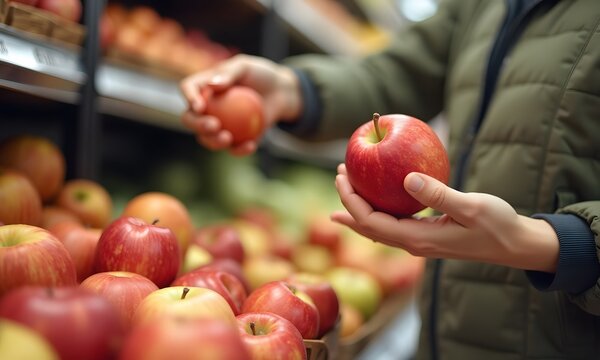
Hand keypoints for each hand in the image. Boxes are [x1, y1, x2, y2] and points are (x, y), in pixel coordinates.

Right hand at [180, 54, 302, 155]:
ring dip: (213, 142)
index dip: (189, 97)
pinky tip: (251, 146)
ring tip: (228, 138)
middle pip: (190, 119)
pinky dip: (240, 149)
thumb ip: (229, 73)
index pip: (188, 88)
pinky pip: (232, 148)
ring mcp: (218, 126)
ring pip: (206, 139)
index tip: (200, 106)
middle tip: (214, 125)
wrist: (280, 92)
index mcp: (203, 87)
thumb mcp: (246, 66)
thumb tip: (211, 86)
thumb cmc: (260, 74)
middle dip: (197, 125)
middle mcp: (206, 108)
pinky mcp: (234, 139)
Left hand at [331, 164, 558, 271]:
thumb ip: (438, 195)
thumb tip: (407, 178)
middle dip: (348, 203)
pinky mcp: (427, 237)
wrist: (515, 246)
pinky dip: (378, 210)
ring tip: (346, 189)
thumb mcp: (471, 207)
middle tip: (338, 176)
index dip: (351, 201)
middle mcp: (414, 244)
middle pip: (368, 227)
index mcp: (418, 239)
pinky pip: (392, 224)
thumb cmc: (498, 226)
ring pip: (378, 227)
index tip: (342, 177)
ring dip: (360, 208)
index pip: (370, 222)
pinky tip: (376, 199)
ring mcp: (419, 242)